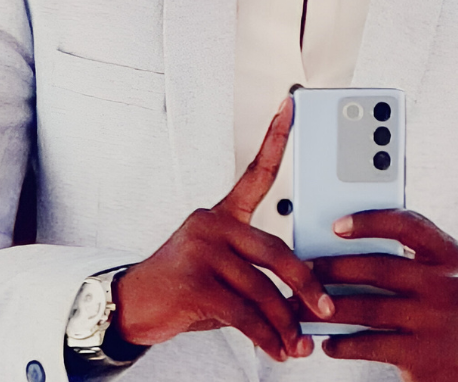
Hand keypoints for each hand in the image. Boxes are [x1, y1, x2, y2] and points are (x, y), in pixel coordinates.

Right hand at [112, 97, 334, 361]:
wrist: (132, 306)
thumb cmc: (184, 287)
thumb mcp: (219, 269)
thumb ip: (255, 272)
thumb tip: (303, 299)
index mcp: (222, 214)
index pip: (255, 171)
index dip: (276, 137)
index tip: (292, 105)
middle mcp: (213, 224)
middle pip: (275, 250)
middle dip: (305, 285)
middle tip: (325, 307)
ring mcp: (202, 251)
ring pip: (262, 289)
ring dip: (285, 324)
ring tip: (299, 345)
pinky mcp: (194, 282)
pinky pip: (244, 313)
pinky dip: (266, 337)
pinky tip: (276, 351)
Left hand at [308, 209, 457, 381]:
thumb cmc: (437, 301)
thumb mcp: (433, 269)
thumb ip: (402, 251)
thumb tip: (339, 239)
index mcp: (446, 253)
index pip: (407, 225)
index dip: (369, 222)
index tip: (336, 225)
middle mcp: (445, 284)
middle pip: (379, 268)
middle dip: (335, 268)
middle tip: (305, 268)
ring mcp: (434, 320)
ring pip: (370, 309)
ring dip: (331, 307)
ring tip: (304, 305)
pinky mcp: (422, 354)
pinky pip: (373, 345)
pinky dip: (345, 343)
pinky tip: (329, 341)